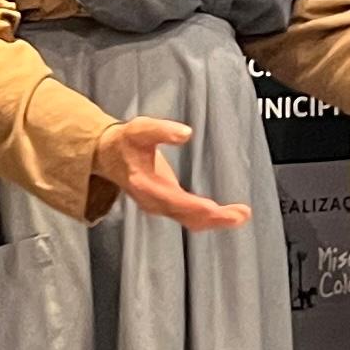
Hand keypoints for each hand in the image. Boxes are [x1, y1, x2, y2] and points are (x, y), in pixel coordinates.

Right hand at [89, 114, 250, 229]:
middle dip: (214, 217)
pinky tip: (225, 214)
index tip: (215, 208)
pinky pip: (188, 217)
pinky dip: (208, 218)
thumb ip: (162, 130)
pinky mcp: (165, 205)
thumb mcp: (139, 129)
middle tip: (241, 214)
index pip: (172, 199)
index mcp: (143, 184)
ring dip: (215, 220)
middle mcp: (151, 200)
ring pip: (189, 220)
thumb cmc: (126, 141)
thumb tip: (186, 133)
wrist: (107, 155)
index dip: (194, 206)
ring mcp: (158, 205)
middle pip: (185, 216)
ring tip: (241, 215)